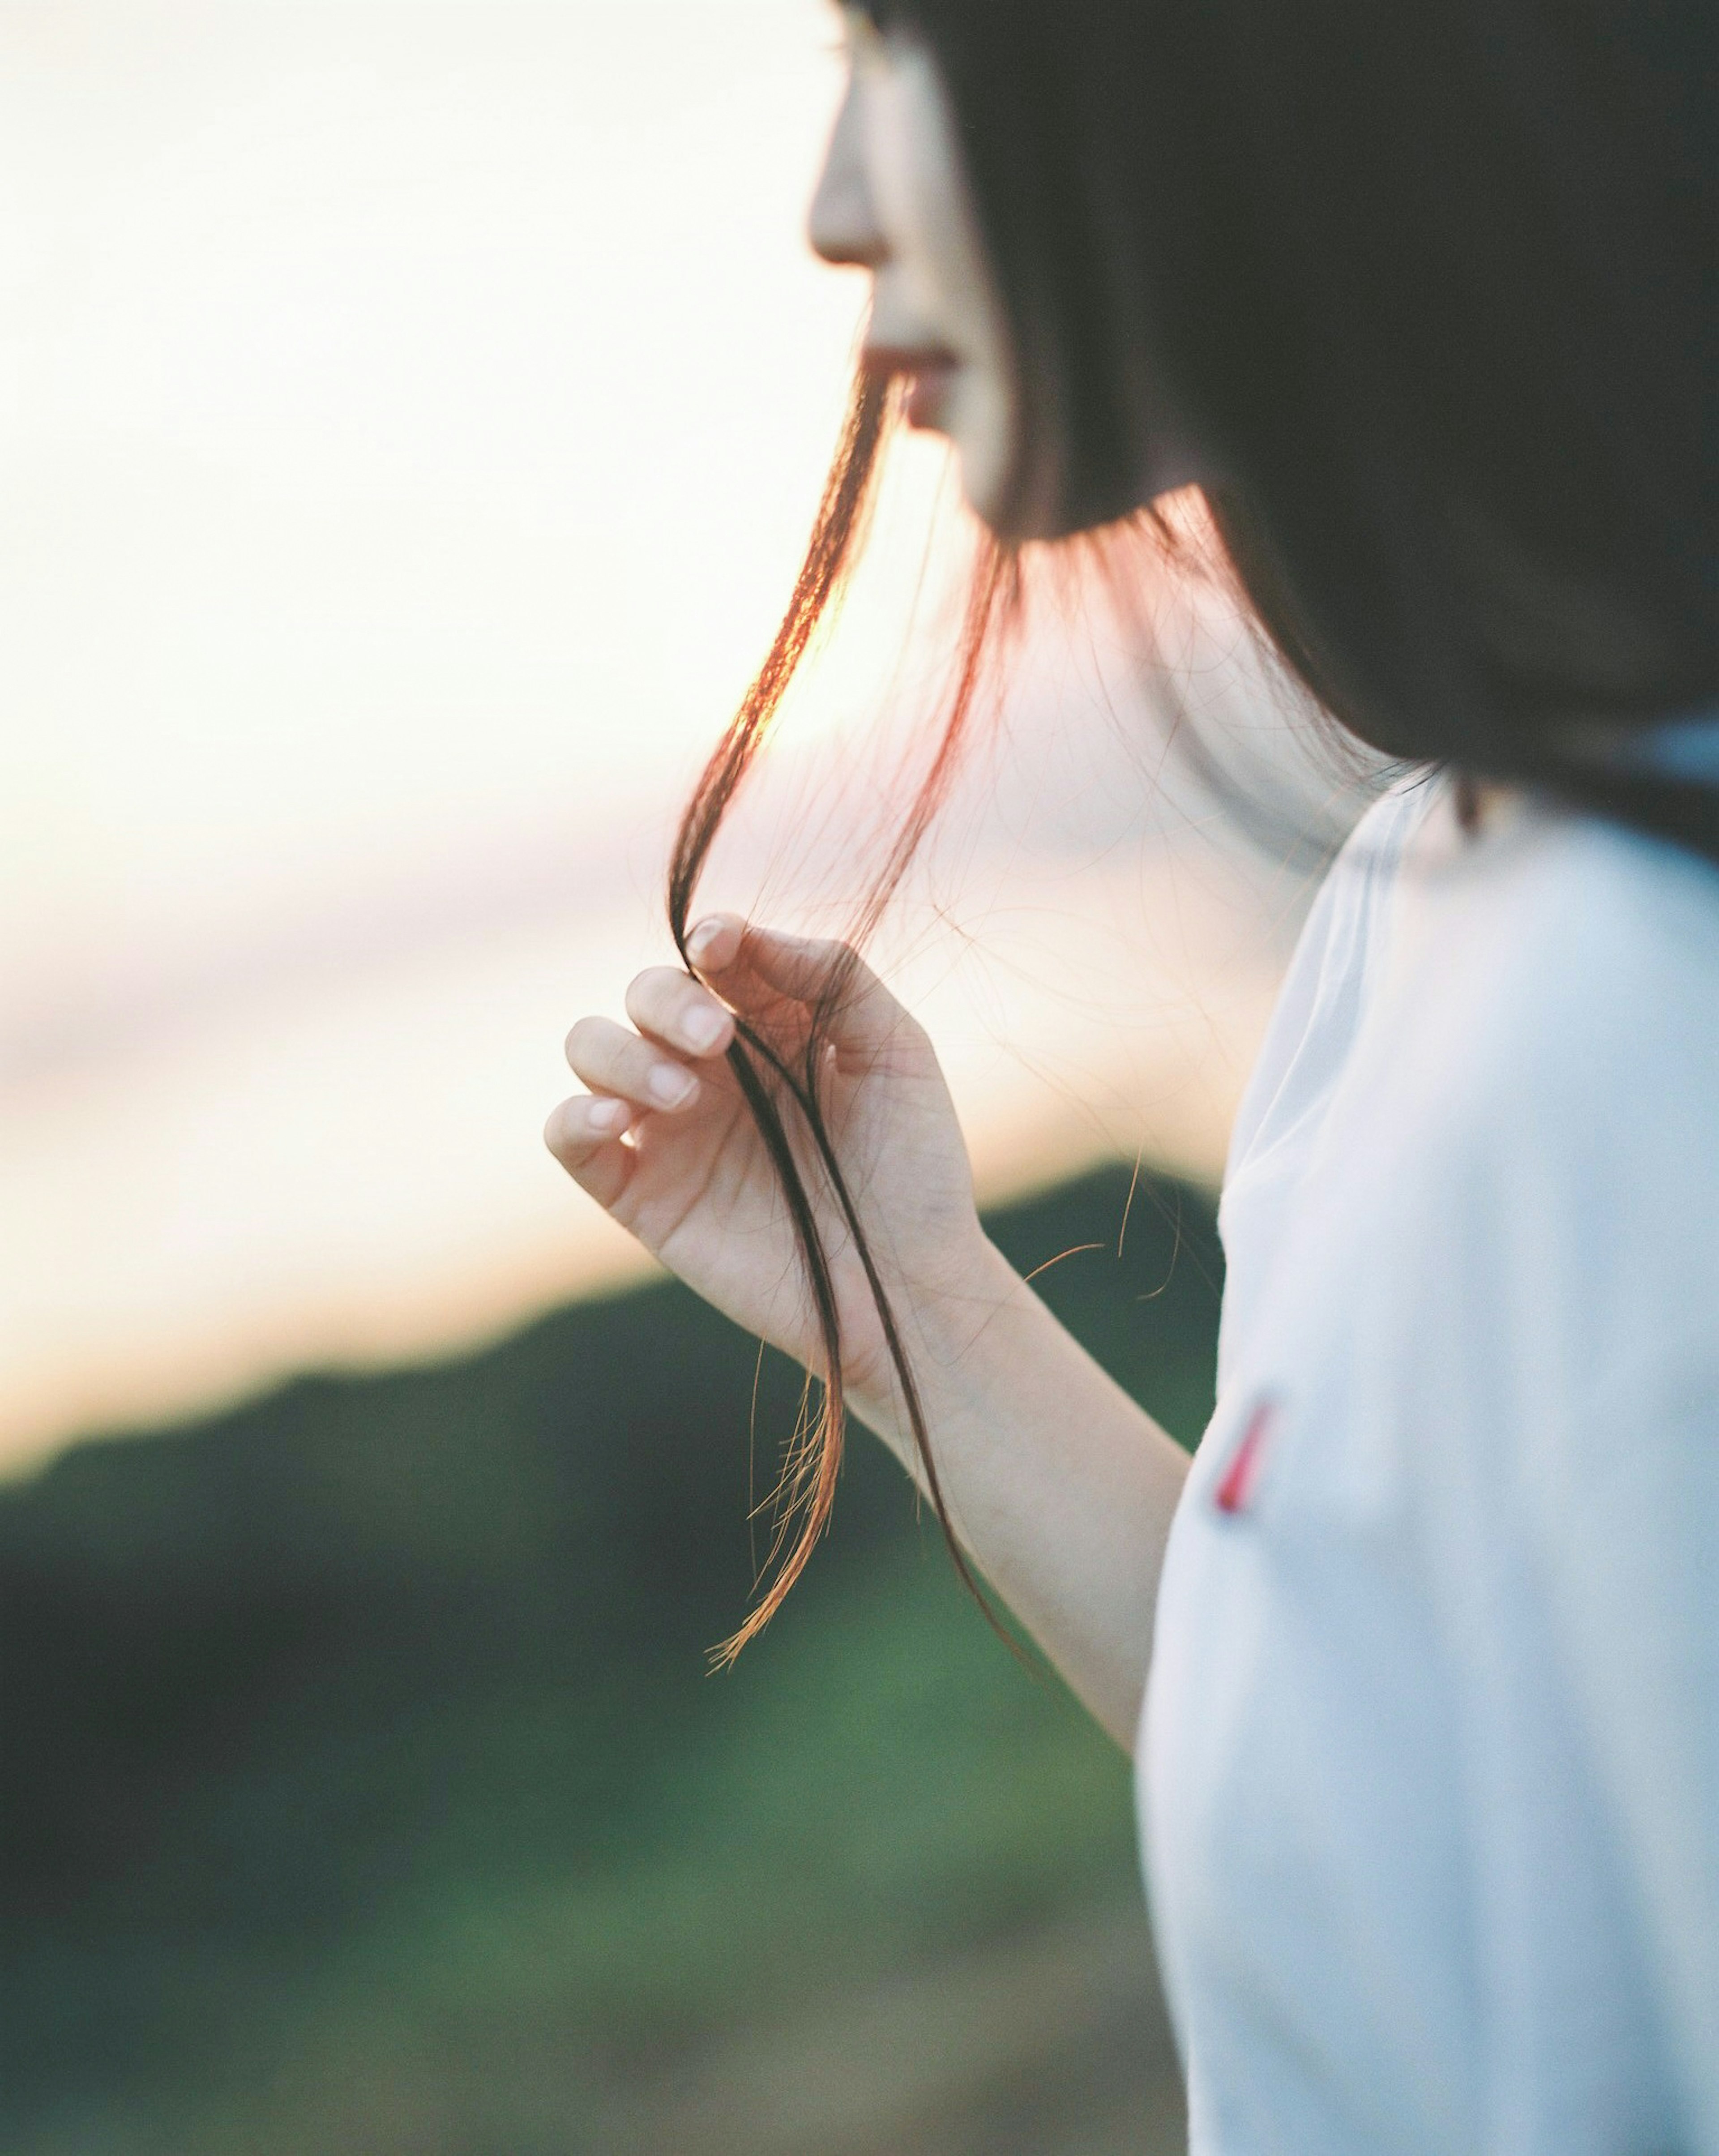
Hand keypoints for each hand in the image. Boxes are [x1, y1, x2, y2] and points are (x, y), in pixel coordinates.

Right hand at [544, 915, 989, 1409]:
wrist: (908, 1286)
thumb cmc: (913, 1169)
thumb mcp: (896, 1051)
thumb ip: (833, 975)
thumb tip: (744, 935)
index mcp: (771, 1026)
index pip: (713, 957)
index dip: (710, 939)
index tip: (722, 948)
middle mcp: (711, 1070)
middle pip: (642, 995)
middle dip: (667, 1001)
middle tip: (716, 1040)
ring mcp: (670, 1129)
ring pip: (592, 1050)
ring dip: (625, 1053)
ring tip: (684, 1093)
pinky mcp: (642, 1194)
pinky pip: (570, 1139)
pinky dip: (574, 1117)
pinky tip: (615, 1118)